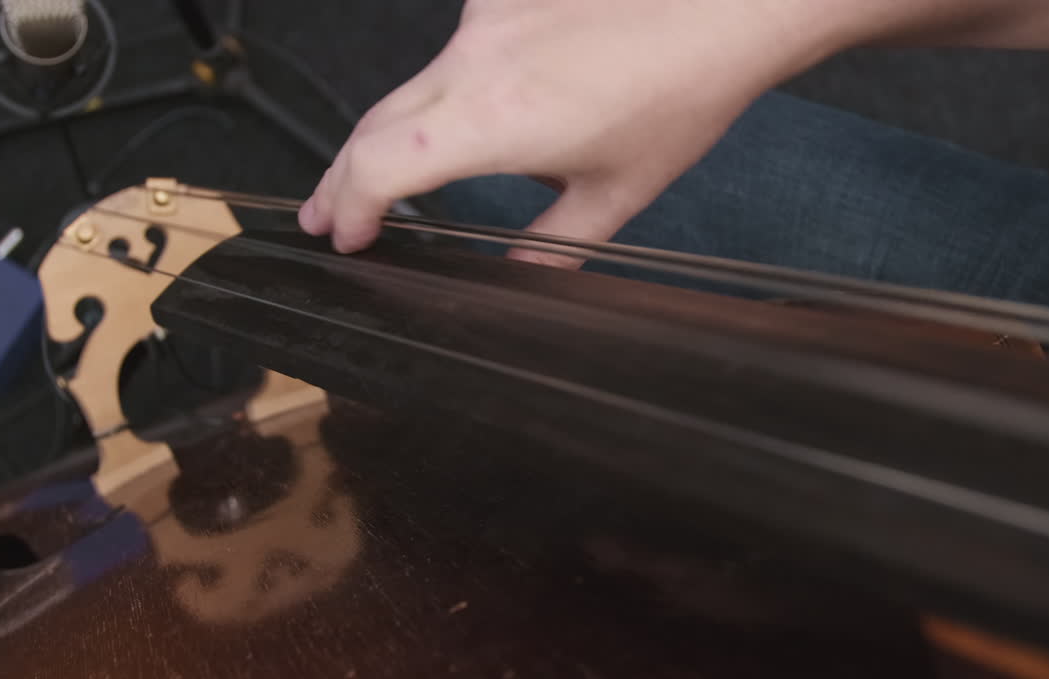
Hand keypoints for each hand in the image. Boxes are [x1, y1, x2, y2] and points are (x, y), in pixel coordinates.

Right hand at [299, 0, 846, 265]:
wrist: (724, 6)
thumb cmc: (682, 91)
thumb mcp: (615, 194)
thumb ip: (551, 250)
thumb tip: (515, 281)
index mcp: (497, 119)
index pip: (381, 164)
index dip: (348, 205)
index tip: (345, 236)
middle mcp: (476, 62)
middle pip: (373, 124)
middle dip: (340, 178)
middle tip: (324, 216)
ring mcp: (484, 22)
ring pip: (406, 88)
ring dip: (383, 137)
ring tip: (374, 178)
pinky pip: (449, 56)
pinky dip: (438, 95)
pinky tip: (459, 117)